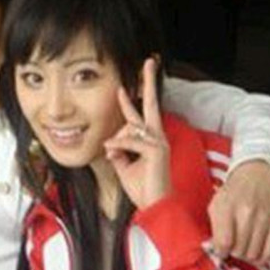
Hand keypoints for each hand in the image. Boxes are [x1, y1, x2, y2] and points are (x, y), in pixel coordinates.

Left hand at [104, 58, 170, 209]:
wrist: (154, 208)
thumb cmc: (142, 188)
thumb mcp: (123, 166)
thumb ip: (118, 150)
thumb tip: (110, 141)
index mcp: (150, 140)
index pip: (143, 113)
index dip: (137, 95)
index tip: (129, 82)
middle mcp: (157, 137)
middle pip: (151, 104)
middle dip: (148, 81)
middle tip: (149, 61)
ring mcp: (159, 143)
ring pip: (130, 128)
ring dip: (117, 143)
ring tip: (116, 157)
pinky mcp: (157, 151)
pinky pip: (129, 141)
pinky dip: (117, 147)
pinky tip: (112, 152)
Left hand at [208, 160, 269, 262]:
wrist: (257, 177)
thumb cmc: (233, 193)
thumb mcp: (215, 204)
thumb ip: (214, 226)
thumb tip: (215, 249)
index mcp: (226, 207)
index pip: (224, 241)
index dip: (220, 252)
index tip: (220, 251)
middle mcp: (246, 213)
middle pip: (239, 249)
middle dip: (233, 253)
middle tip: (231, 248)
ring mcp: (263, 218)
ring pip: (254, 253)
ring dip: (246, 256)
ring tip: (242, 248)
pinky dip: (261, 257)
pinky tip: (255, 251)